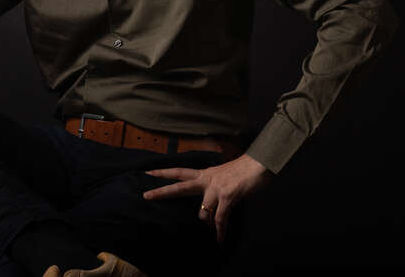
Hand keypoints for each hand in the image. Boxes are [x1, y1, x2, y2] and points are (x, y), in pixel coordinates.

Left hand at [143, 153, 273, 243]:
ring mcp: (216, 188)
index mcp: (204, 174)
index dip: (163, 173)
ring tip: (214, 230)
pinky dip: (220, 231)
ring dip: (208, 223)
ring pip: (202, 211)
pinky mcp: (228, 197)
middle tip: (145, 196)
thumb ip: (212, 185)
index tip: (148, 173)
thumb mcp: (222, 175)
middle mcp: (206, 180)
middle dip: (162, 192)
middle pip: (179, 186)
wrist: (258, 164)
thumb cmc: (243, 170)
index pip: (179, 172)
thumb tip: (209, 204)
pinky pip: (220, 219)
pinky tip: (220, 239)